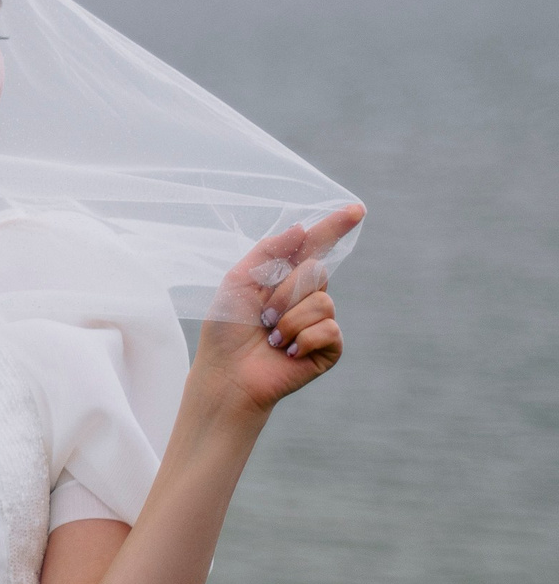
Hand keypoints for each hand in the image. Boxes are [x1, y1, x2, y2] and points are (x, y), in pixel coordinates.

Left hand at [193, 203, 364, 414]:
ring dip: (288, 320)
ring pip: (322, 301)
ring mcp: (320, 321)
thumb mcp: (238, 282)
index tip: (356, 210)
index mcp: (285, 277)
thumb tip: (300, 228)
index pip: (315, 246)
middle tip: (261, 317)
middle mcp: (307, 296)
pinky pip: (329, 329)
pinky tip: (287, 353)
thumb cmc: (227, 329)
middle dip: (283, 293)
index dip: (335, 227)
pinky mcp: (329, 347)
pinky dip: (301, 340)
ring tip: (271, 338)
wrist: (226, 373)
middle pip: (315, 271)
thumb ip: (268, 253)